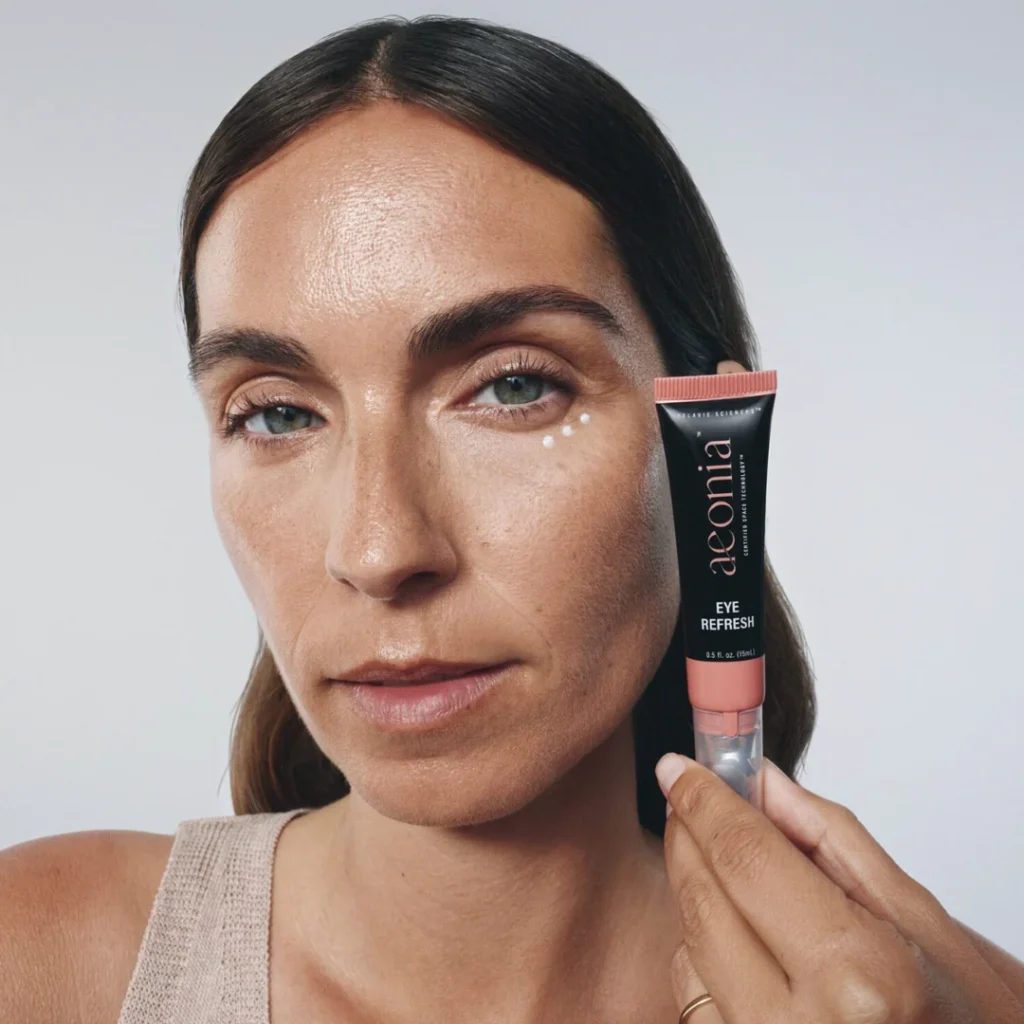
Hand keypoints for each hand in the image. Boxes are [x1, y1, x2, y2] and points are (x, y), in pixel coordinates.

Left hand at [656, 753, 1023, 1022]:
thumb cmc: (960, 1017)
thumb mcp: (916, 915)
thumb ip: (828, 838)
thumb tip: (759, 782)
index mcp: (856, 978)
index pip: (747, 860)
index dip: (706, 803)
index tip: (681, 769)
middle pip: (703, 898)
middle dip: (690, 836)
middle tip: (693, 800)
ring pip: (688, 945)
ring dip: (702, 897)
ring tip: (748, 889)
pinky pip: (692, 991)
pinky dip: (706, 954)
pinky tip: (749, 946)